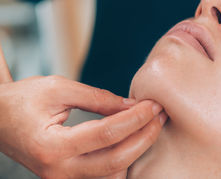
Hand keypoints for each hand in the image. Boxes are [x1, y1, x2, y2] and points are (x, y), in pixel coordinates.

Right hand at [0, 74, 166, 178]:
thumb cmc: (23, 100)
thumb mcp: (58, 88)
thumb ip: (98, 98)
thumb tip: (131, 105)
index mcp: (52, 146)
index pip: (106, 134)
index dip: (135, 118)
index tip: (153, 104)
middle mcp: (57, 171)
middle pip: (116, 161)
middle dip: (144, 137)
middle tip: (159, 115)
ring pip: (113, 174)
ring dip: (137, 150)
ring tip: (150, 125)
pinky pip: (104, 175)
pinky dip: (123, 159)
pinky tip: (133, 139)